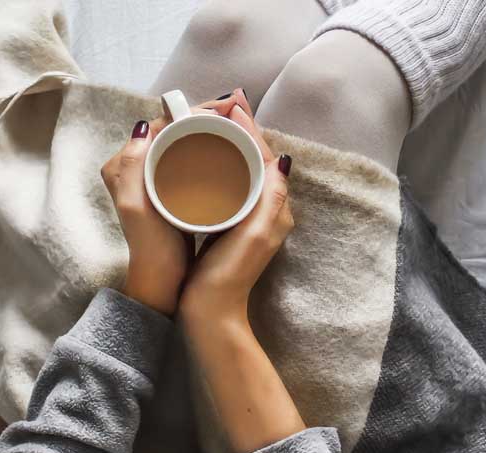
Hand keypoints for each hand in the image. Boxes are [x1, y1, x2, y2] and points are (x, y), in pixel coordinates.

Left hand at [101, 90, 267, 315]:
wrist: (160, 281)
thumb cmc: (150, 247)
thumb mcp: (134, 205)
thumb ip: (132, 166)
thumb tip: (145, 126)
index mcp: (123, 166)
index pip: (159, 123)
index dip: (191, 111)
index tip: (223, 109)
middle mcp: (134, 167)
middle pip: (172, 129)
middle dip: (203, 116)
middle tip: (236, 113)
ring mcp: (152, 178)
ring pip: (182, 142)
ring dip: (207, 130)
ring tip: (235, 126)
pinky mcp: (169, 190)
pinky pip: (187, 158)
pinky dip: (206, 149)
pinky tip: (226, 149)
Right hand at [179, 106, 292, 324]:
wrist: (212, 314)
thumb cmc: (228, 276)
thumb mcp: (253, 234)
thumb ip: (269, 198)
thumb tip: (281, 159)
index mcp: (274, 209)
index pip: (266, 157)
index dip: (250, 129)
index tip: (231, 105)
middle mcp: (268, 211)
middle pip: (257, 160)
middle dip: (241, 133)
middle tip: (219, 108)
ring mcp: (250, 219)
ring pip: (244, 171)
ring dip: (231, 147)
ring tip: (210, 126)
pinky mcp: (233, 227)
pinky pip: (232, 186)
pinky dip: (221, 166)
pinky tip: (204, 161)